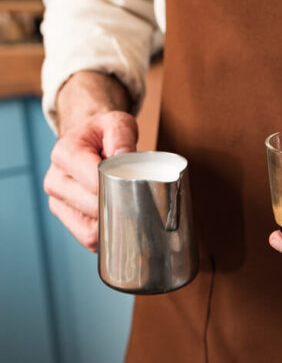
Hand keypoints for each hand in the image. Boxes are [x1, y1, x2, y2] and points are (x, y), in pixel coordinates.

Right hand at [44, 72, 135, 250]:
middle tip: (144, 205)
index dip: (118, 190)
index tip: (140, 191)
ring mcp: (59, 202)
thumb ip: (122, 135)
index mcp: (65, 154)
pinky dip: (107, 237)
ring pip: (88, 231)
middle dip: (120, 209)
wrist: (89, 141)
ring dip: (114, 227)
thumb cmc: (104, 134)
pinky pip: (87, 239)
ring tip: (133, 215)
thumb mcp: (117, 123)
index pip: (93, 182)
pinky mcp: (67, 217)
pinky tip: (121, 226)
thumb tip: (124, 156)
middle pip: (92, 209)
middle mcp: (55, 180)